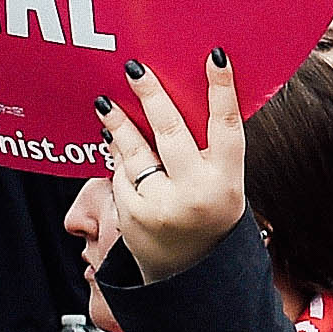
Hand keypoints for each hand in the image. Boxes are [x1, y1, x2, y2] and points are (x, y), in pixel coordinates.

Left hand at [91, 54, 244, 284]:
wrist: (190, 273)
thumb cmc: (208, 215)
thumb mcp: (223, 185)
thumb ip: (209, 151)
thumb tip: (184, 97)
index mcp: (226, 181)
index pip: (227, 126)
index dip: (222, 90)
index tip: (214, 58)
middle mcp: (196, 193)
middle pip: (172, 132)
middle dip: (151, 96)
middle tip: (135, 70)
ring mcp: (162, 206)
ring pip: (136, 153)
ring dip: (119, 124)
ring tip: (105, 103)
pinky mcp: (133, 216)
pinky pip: (122, 176)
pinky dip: (119, 160)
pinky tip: (114, 145)